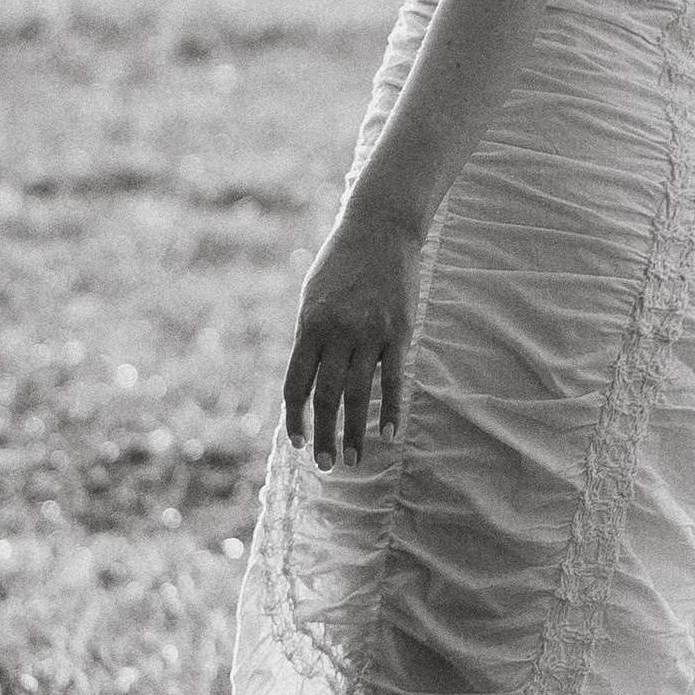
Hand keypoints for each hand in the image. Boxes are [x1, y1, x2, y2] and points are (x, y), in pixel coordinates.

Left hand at [282, 204, 420, 469]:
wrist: (379, 228)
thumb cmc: (342, 265)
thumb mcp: (314, 298)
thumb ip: (311, 338)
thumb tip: (306, 381)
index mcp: (310, 326)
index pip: (297, 385)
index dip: (295, 419)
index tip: (298, 443)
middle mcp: (337, 332)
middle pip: (327, 397)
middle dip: (324, 435)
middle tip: (326, 467)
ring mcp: (370, 332)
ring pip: (360, 393)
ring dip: (355, 431)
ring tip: (354, 459)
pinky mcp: (399, 330)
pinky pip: (393, 377)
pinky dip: (390, 408)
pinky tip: (388, 433)